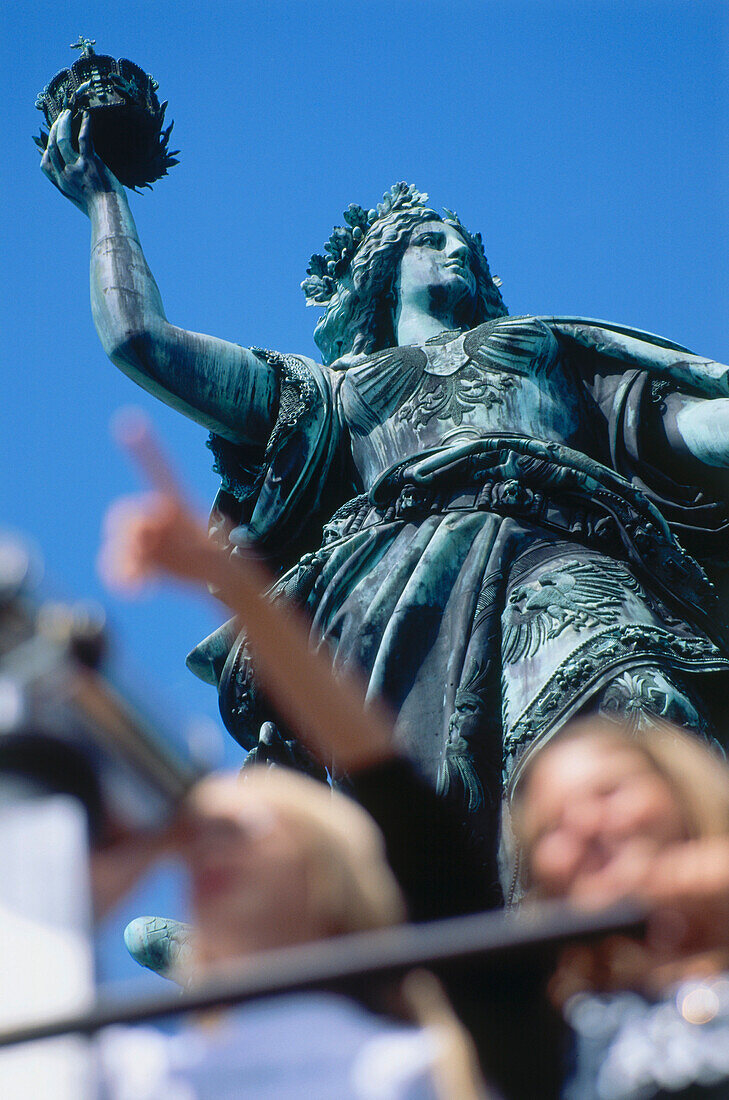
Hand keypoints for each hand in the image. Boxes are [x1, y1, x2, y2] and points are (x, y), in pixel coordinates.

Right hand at [40, 109, 122, 214]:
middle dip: (55, 129)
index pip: (45, 165)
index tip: (51, 139)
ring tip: (67, 113)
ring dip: (64, 123)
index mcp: (62, 185)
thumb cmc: (100, 210)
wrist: (110, 216)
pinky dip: (85, 125)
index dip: (46, 150)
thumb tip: (78, 184)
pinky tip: (87, 116)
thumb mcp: (81, 201)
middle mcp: (64, 175)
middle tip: (61, 118)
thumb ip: (75, 189)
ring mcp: (76, 168)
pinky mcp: (90, 164)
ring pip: (62, 140)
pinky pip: (84, 139)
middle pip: (52, 146)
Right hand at [98, 410, 220, 589]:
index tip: (128, 421)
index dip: (145, 450)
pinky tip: (137, 589)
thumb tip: (163, 548)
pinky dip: (123, 576)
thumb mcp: (215, 559)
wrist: (222, 580)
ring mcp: (149, 538)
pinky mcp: (143, 560)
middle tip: (146, 552)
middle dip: (130, 534)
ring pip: (119, 542)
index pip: (160, 473)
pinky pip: (121, 563)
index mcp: (180, 505)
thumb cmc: (224, 562)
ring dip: (122, 561)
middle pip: (129, 516)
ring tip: (137, 584)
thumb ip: (191, 552)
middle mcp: (160, 517)